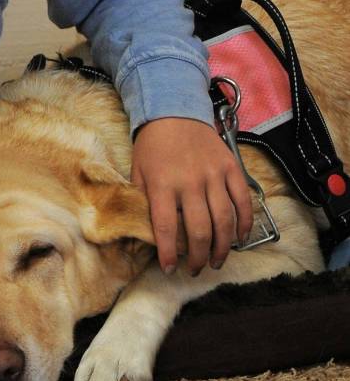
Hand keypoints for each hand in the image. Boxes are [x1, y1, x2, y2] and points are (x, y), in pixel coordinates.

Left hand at [131, 116, 252, 274]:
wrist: (174, 110)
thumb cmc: (152, 145)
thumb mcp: (137, 171)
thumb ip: (140, 201)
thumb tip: (139, 234)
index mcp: (161, 183)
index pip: (166, 227)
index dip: (169, 253)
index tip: (170, 269)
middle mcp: (189, 181)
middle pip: (199, 230)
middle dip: (198, 257)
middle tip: (196, 269)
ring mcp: (213, 174)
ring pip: (224, 220)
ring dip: (222, 247)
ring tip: (215, 261)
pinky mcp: (231, 167)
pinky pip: (243, 201)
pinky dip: (244, 223)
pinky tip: (238, 238)